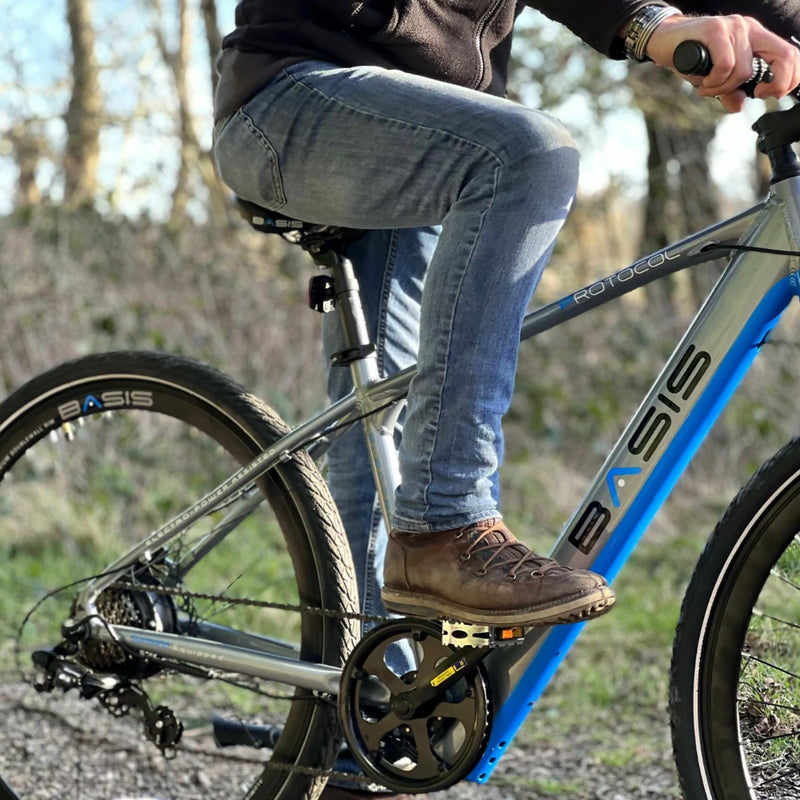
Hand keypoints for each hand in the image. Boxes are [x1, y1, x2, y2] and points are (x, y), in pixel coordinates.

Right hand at [643, 14, 799, 111]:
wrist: (664, 40)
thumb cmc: (689, 58)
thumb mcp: (713, 78)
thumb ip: (729, 91)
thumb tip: (738, 106)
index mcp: (754, 37)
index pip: (787, 54)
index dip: (789, 78)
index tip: (768, 94)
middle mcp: (748, 29)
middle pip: (781, 57)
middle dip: (773, 84)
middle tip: (754, 95)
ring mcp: (733, 27)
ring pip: (743, 70)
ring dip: (723, 88)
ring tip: (707, 88)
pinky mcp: (715, 30)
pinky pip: (725, 65)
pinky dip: (714, 82)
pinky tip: (703, 83)